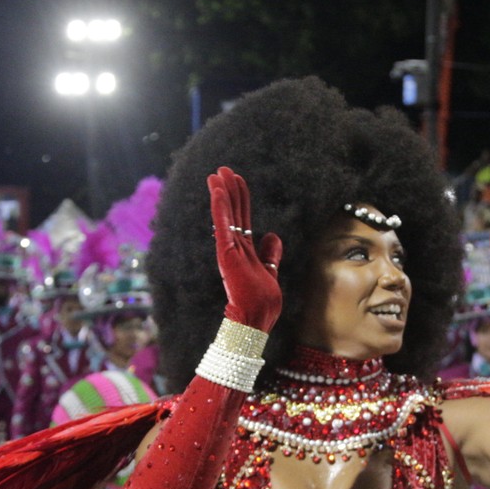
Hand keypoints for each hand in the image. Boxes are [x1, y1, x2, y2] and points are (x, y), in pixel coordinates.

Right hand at [207, 167, 283, 331]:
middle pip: (233, 212)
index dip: (240, 198)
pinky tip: (218, 191)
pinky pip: (222, 226)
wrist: (256, 319)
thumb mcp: (270, 271)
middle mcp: (234, 247)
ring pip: (225, 215)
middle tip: (223, 169)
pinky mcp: (226, 253)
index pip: (241, 218)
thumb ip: (270, 254)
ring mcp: (229, 250)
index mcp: (244, 250)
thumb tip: (272, 235)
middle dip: (229, 189)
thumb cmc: (262, 302)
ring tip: (217, 173)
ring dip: (221, 193)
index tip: (238, 179)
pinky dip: (220, 207)